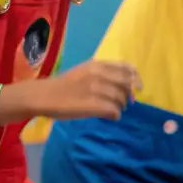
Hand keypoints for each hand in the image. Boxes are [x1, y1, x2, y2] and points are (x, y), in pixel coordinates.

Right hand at [26, 60, 141, 120]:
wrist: (44, 96)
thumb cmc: (63, 85)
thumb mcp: (84, 71)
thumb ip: (102, 74)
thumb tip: (122, 85)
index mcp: (97, 65)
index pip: (126, 68)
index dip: (135, 77)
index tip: (138, 87)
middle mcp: (99, 74)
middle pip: (126, 84)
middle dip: (130, 94)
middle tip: (128, 102)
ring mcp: (96, 89)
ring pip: (121, 98)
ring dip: (121, 106)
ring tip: (115, 110)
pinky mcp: (92, 105)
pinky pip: (113, 110)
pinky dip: (115, 115)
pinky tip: (111, 117)